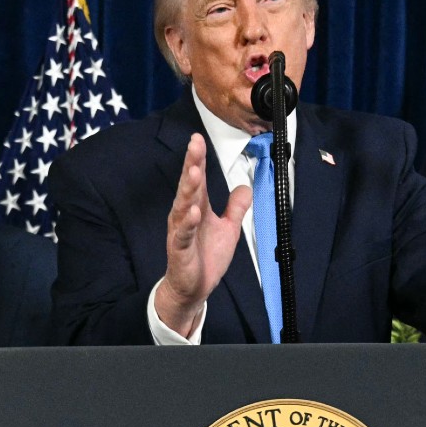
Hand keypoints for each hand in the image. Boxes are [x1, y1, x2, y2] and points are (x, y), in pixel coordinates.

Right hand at [155, 134, 251, 337]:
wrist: (193, 288)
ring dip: (188, 189)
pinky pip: (183, 234)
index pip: (198, 179)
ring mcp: (181, 232)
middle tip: (194, 145)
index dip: (198, 159)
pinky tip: (193, 212)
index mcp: (197, 208)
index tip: (198, 139)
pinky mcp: (180, 250)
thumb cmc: (206, 256)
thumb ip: (235, 208)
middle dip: (191, 165)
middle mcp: (185, 215)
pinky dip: (188, 223)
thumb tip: (246, 187)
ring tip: (194, 172)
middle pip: (188, 186)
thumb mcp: (228, 229)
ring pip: (183, 206)